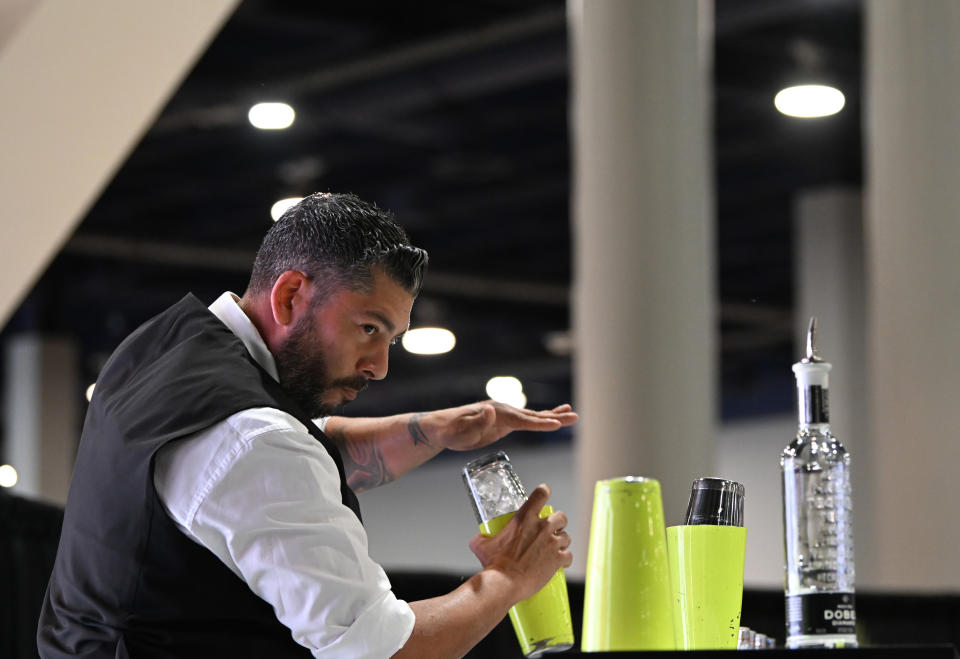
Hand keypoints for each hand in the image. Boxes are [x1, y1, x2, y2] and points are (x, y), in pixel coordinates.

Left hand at [438, 402, 577, 451]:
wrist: (441, 427)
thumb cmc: (450, 431)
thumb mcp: (461, 430)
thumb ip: (477, 422)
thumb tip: (491, 410)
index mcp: (497, 413)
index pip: (523, 420)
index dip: (540, 423)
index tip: (557, 424)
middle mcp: (503, 410)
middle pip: (533, 416)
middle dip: (554, 417)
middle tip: (574, 416)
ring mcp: (504, 415)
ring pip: (532, 417)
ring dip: (553, 416)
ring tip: (572, 414)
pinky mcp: (503, 422)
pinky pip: (526, 421)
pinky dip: (541, 419)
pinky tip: (551, 418)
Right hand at [468, 484, 572, 602]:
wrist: (504, 584)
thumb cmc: (493, 564)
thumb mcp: (482, 545)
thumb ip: (481, 538)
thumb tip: (479, 539)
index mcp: (524, 518)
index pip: (541, 493)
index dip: (544, 491)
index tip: (544, 494)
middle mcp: (541, 527)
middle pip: (561, 517)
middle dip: (558, 523)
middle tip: (551, 530)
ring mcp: (551, 543)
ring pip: (566, 536)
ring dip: (562, 541)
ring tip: (554, 548)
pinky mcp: (558, 559)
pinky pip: (568, 555)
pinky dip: (565, 559)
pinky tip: (561, 562)